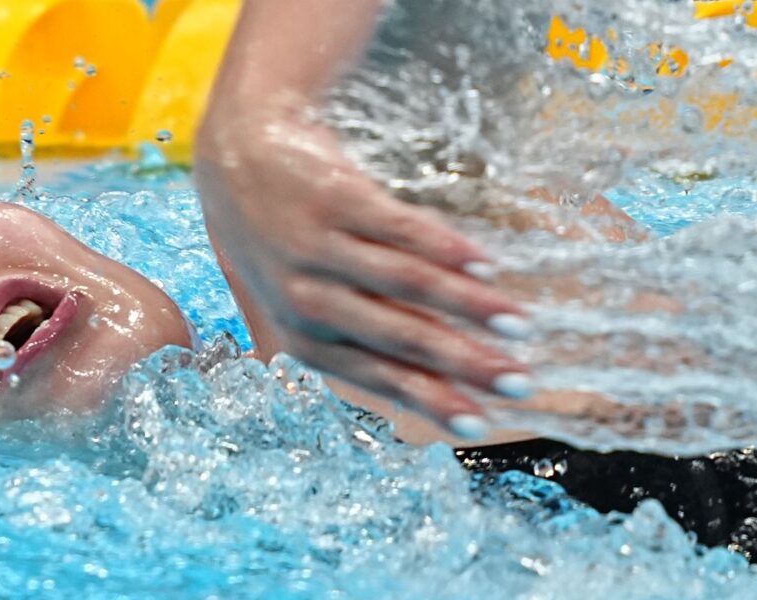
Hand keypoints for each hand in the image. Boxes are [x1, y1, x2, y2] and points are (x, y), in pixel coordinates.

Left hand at [195, 105, 533, 438]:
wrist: (236, 157)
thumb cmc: (278, 241)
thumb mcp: (300, 301)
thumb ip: (351, 340)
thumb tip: (422, 394)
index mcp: (303, 337)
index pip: (380, 377)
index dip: (433, 402)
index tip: (481, 425)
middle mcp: (306, 299)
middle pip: (401, 336)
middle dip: (466, 364)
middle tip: (520, 383)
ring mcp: (316, 247)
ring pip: (407, 283)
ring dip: (469, 307)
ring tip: (518, 324)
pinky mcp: (333, 199)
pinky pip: (399, 228)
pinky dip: (447, 248)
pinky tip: (487, 265)